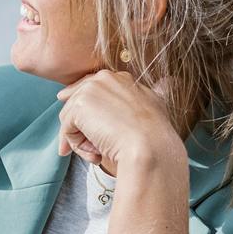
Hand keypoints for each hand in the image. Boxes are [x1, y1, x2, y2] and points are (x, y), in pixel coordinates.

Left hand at [54, 70, 184, 175]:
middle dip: (82, 129)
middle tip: (94, 151)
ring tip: (99, 154)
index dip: (88, 112)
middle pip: (78, 104)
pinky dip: (77, 146)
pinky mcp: (78, 105)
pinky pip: (66, 130)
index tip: (90, 129)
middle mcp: (104, 78)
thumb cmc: (155, 135)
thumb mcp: (156, 106)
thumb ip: (147, 96)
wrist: (151, 147)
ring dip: (81, 141)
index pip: (92, 90)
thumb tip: (166, 82)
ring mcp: (90, 89)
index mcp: (121, 78)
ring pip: (71, 119)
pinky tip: (95, 155)